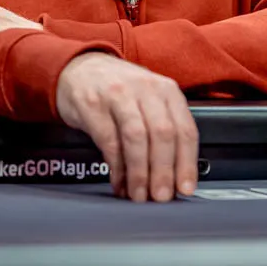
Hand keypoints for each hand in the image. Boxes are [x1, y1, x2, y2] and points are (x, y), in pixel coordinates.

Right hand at [56, 52, 197, 202]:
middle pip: (162, 134)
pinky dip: (116, 167)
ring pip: (136, 137)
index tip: (185, 188)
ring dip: (140, 172)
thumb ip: (164, 128)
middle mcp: (145, 88)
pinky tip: (119, 181)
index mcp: (166, 90)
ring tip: (139, 195)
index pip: (185, 129)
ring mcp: (118, 94)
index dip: (187, 163)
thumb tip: (176, 175)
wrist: (79, 68)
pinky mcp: (92, 104)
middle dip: (164, 171)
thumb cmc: (119, 90)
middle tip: (161, 197)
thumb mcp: (149, 99)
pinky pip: (108, 141)